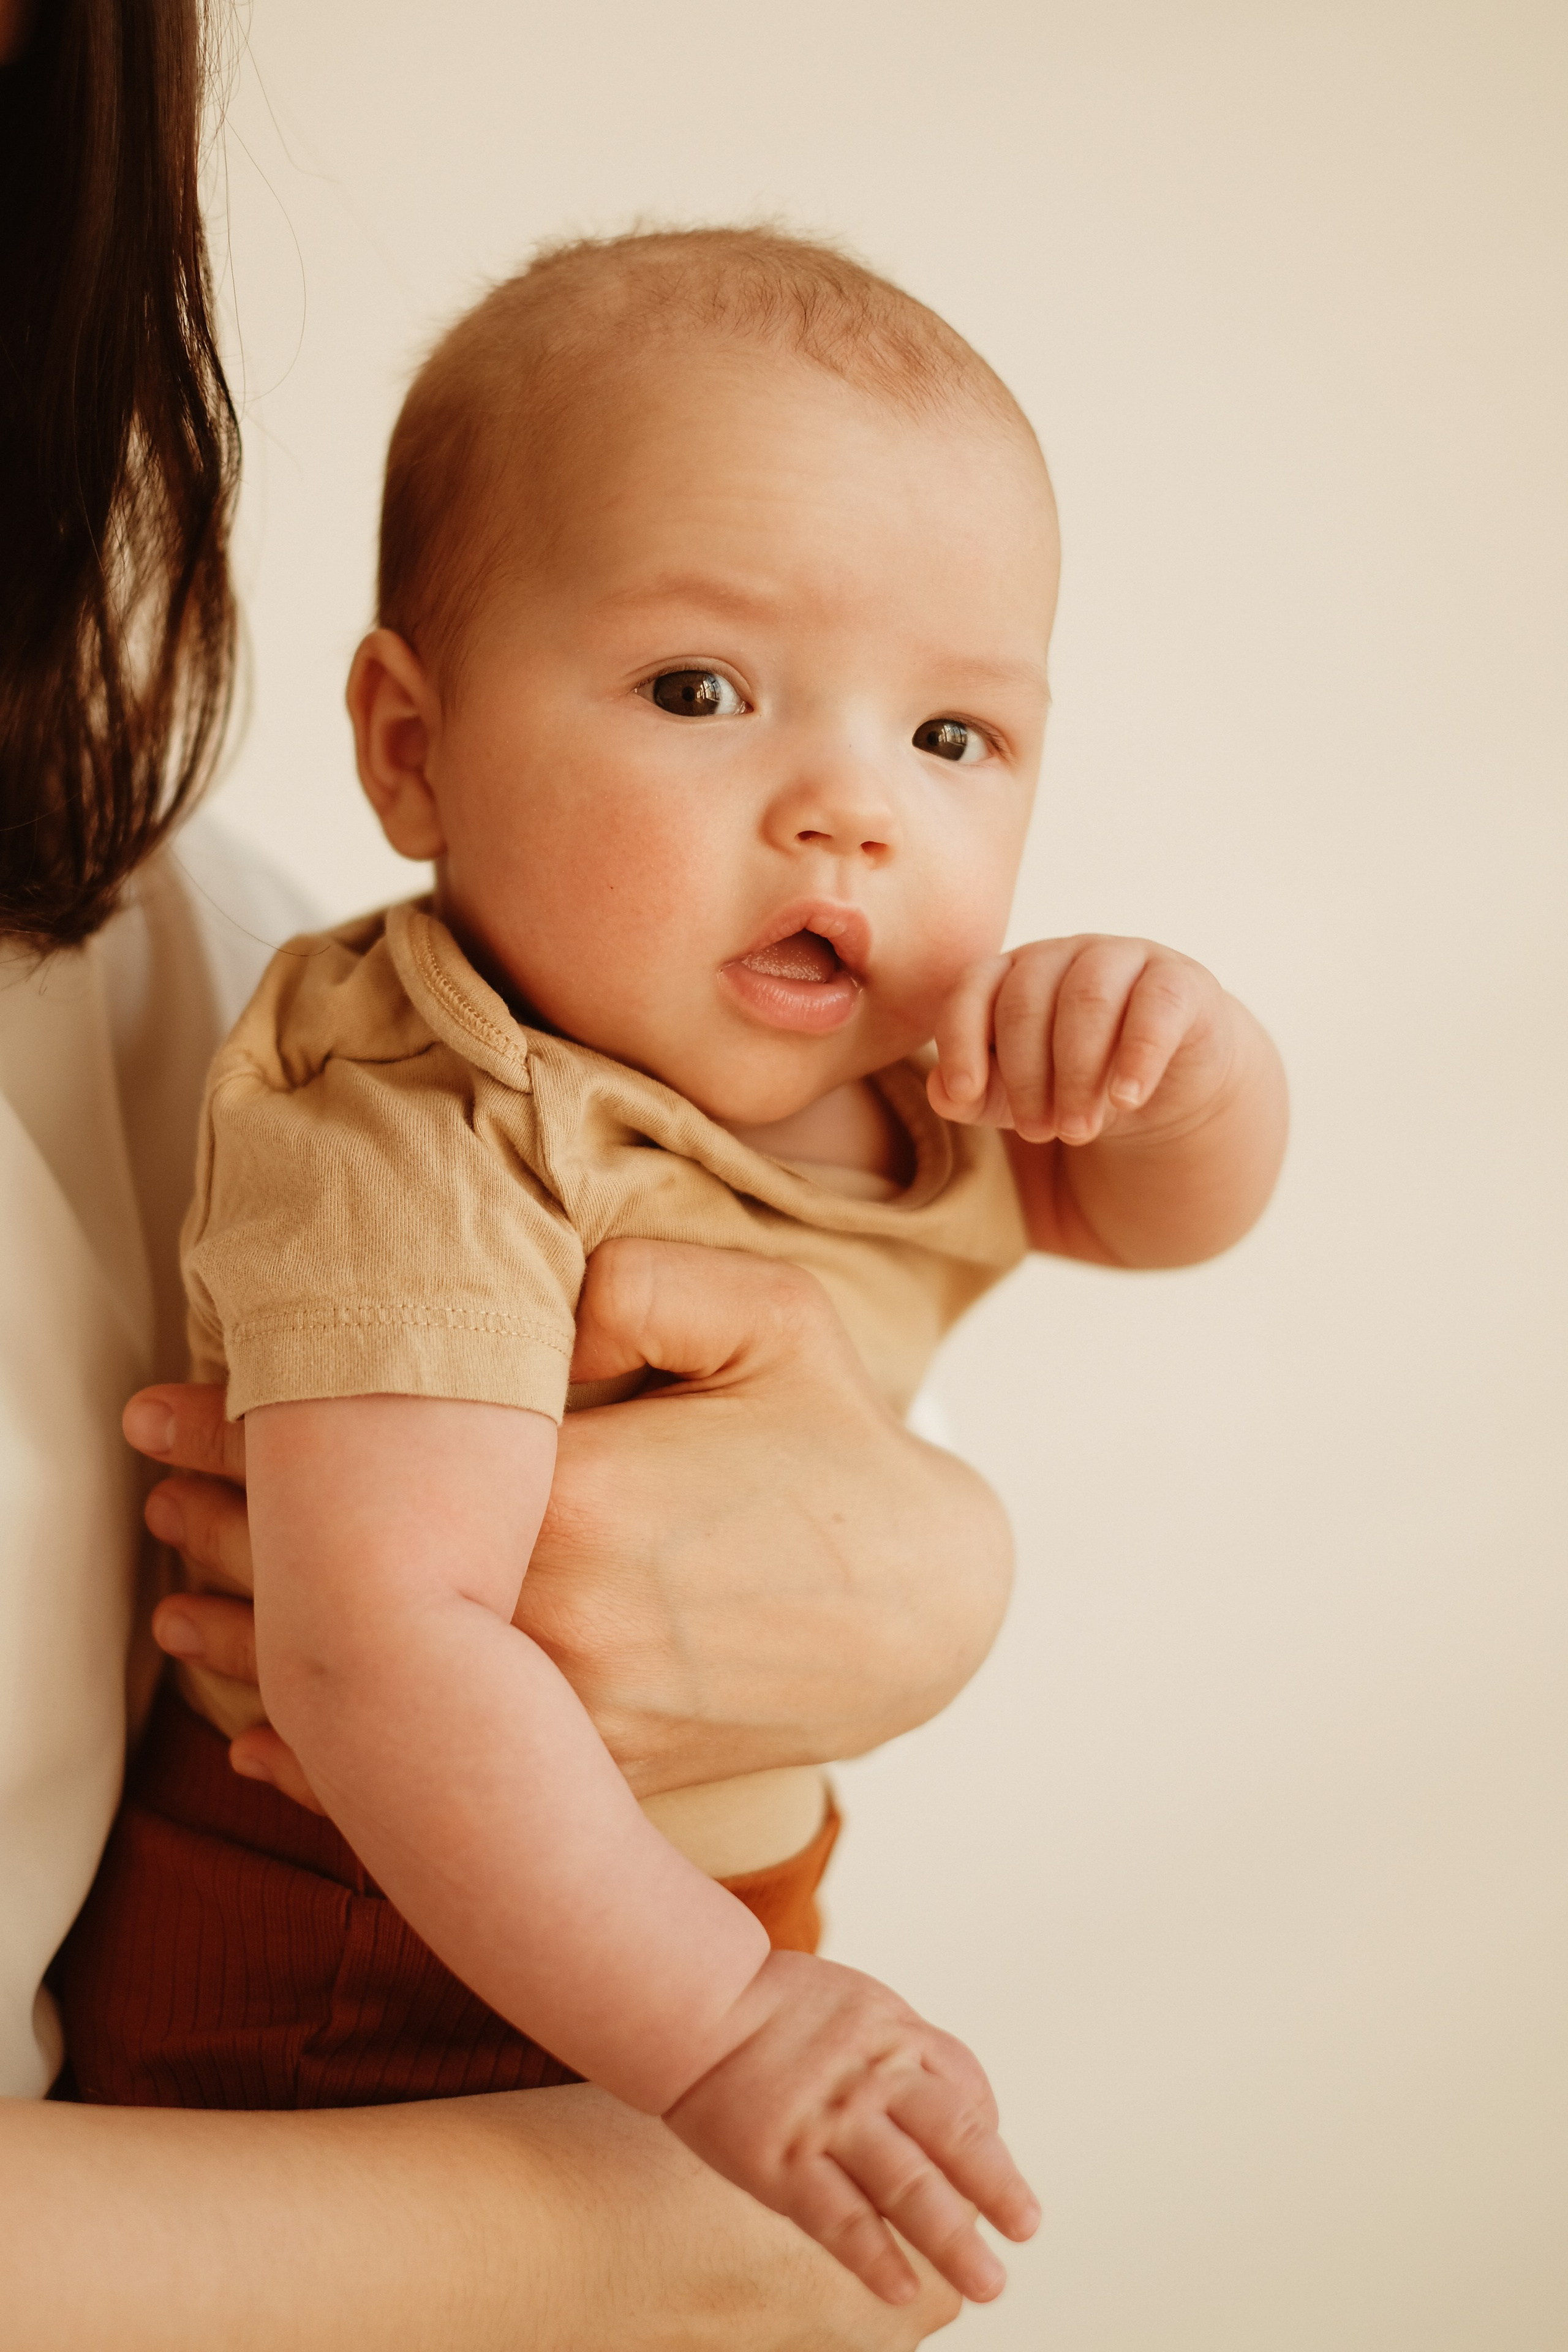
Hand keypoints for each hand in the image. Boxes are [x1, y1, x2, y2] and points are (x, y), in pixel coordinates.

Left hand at [124, 1240, 1012, 1804]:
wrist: (932, 1608)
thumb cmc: (842, 1448)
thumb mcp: (769, 1317)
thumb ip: (637, 1282)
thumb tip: (527, 1306)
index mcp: (580, 1500)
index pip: (371, 1471)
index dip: (254, 1435)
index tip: (174, 1403)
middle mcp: (556, 1625)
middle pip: (348, 1583)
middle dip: (228, 1532)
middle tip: (151, 1482)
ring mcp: (571, 1716)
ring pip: (373, 1689)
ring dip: (254, 1648)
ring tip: (170, 1610)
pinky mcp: (594, 1773)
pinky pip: (435, 1778)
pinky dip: (335, 1763)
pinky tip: (264, 1740)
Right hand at [665, 1950, 1038, 2308]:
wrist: (696, 2002)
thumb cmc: (772, 2006)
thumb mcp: (856, 2004)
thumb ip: (900, 2050)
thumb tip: (951, 2100)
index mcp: (895, 2033)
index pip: (965, 2085)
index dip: (988, 2131)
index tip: (996, 2170)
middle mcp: (873, 2076)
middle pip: (954, 2135)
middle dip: (997, 2186)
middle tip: (1025, 2227)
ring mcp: (829, 2121)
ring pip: (908, 2187)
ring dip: (953, 2239)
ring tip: (988, 2282)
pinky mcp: (783, 2162)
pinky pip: (840, 2219)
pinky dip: (875, 2258)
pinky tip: (903, 2287)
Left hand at [927, 935, 1287, 1267]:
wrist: (1165, 1088)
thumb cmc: (1075, 1086)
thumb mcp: (1018, 1099)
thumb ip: (976, 1095)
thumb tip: (943, 1093)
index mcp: (1013, 972)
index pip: (973, 988)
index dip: (961, 1040)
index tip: (966, 1095)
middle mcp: (1064, 954)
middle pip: (1026, 999)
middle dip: (1026, 1076)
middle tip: (1037, 1132)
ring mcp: (1124, 957)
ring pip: (1087, 999)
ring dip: (1076, 1074)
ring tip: (1077, 1132)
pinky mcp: (1179, 981)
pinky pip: (1155, 1005)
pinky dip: (1137, 1055)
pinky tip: (1125, 1099)